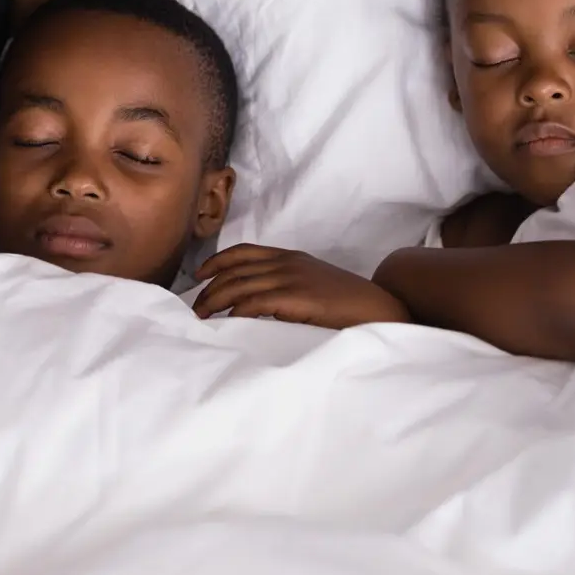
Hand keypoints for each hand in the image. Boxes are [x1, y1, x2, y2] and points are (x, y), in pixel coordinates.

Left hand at [192, 245, 408, 327]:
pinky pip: (254, 302)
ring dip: (215, 302)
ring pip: (239, 286)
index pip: (244, 252)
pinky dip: (236, 312)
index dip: (217, 261)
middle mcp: (287, 263)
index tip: (200, 275)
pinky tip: (228, 323)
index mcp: (290, 256)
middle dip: (210, 288)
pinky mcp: (296, 298)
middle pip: (235, 270)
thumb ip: (289, 284)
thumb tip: (259, 300)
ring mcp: (291, 279)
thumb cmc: (348, 302)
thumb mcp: (314, 282)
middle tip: (196, 307)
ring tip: (202, 318)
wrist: (378, 308)